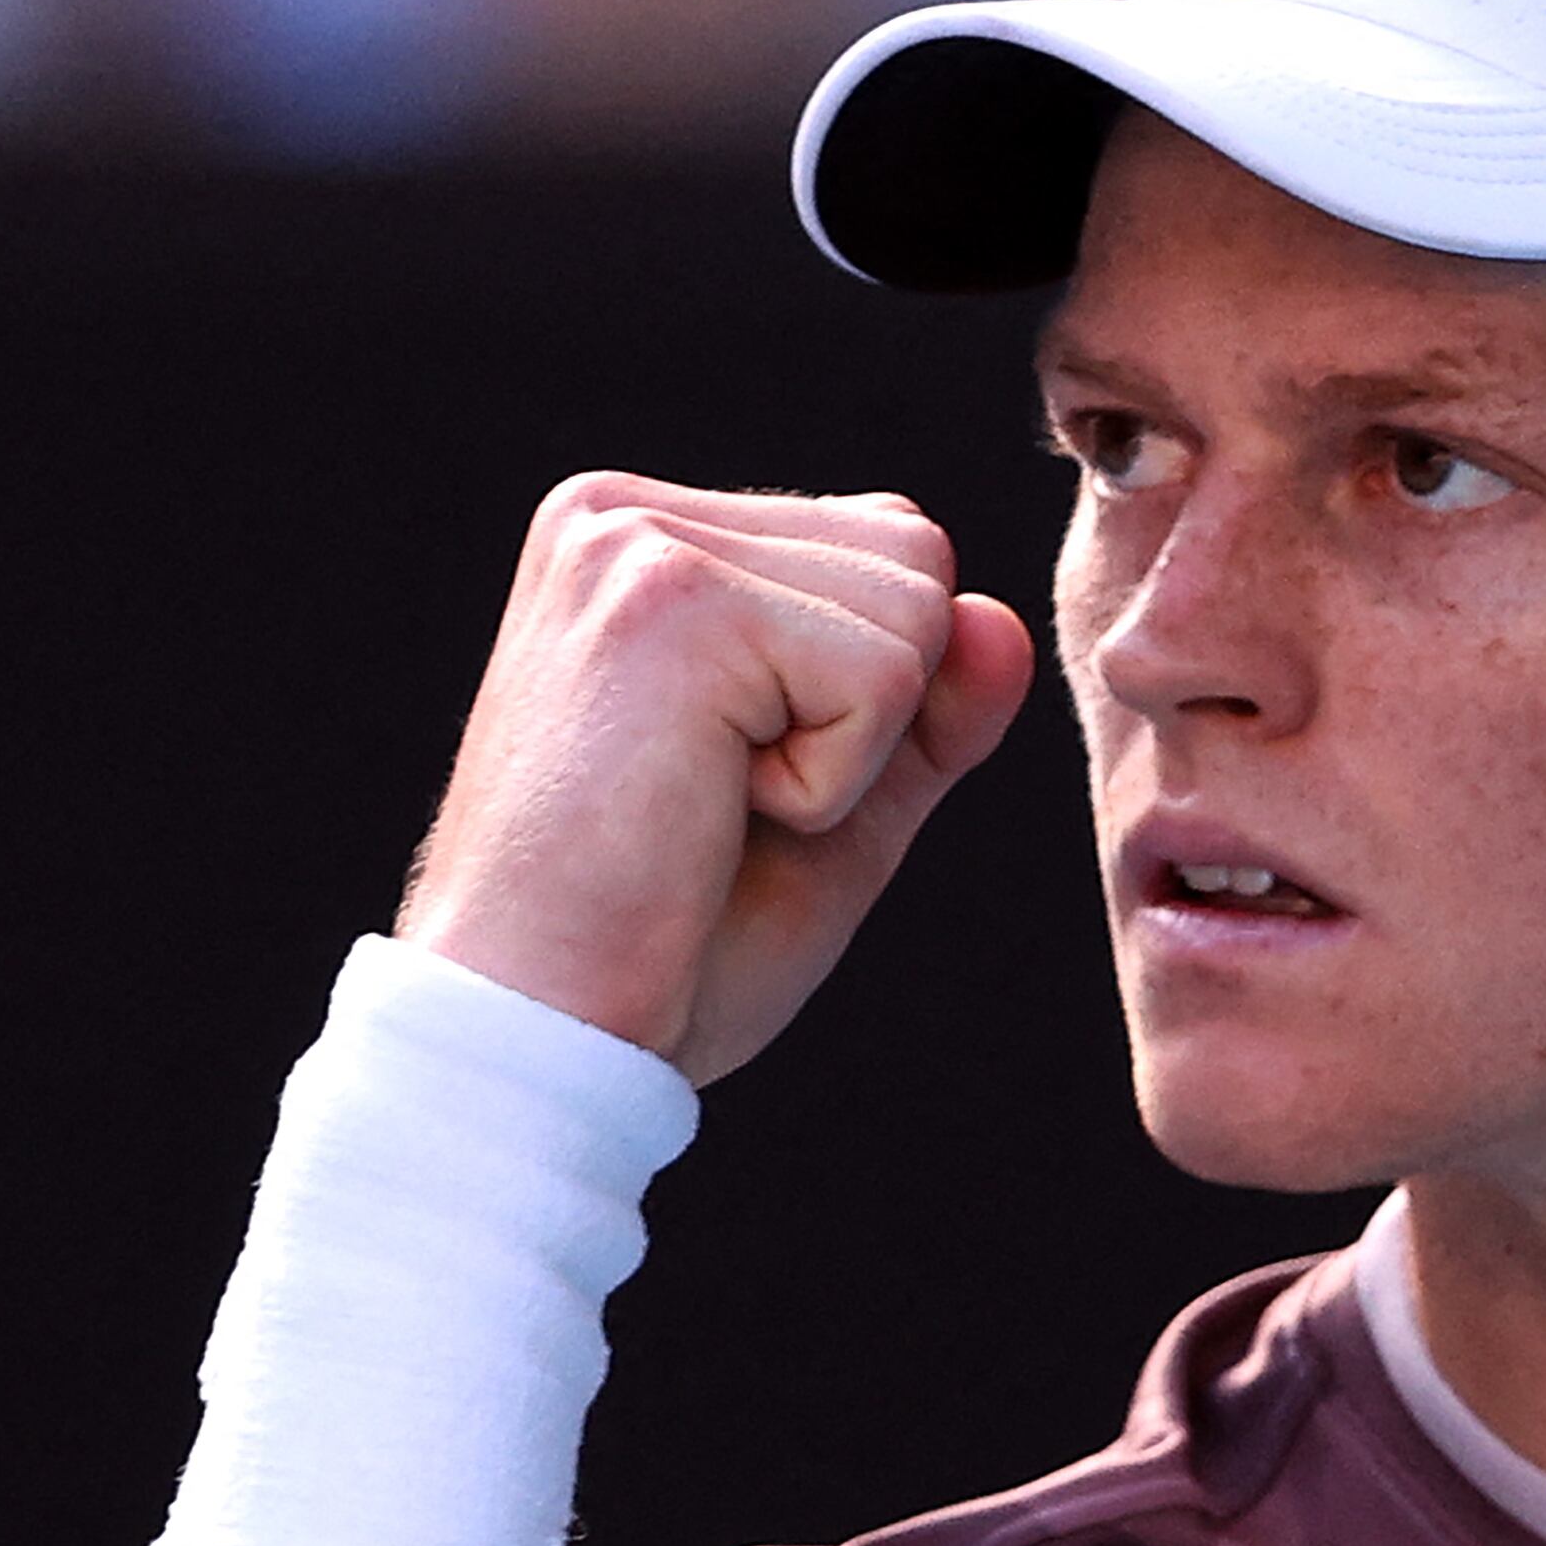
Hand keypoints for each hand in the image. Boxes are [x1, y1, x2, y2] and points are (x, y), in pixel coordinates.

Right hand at [395, 475, 1036, 1078]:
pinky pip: (886, 675)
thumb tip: (1003, 623)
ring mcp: (637, 543)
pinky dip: (832, 783)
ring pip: (916, 606)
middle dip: (870, 715)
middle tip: (720, 803)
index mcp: (640, 538)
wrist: (541, 1032)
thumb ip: (927, 712)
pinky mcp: (673, 601)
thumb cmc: (663, 942)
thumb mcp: (836, 809)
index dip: (872, 698)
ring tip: (708, 804)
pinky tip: (709, 812)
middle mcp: (622, 513)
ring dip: (850, 753)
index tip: (730, 783)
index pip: (882, 545)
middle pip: (914, 556)